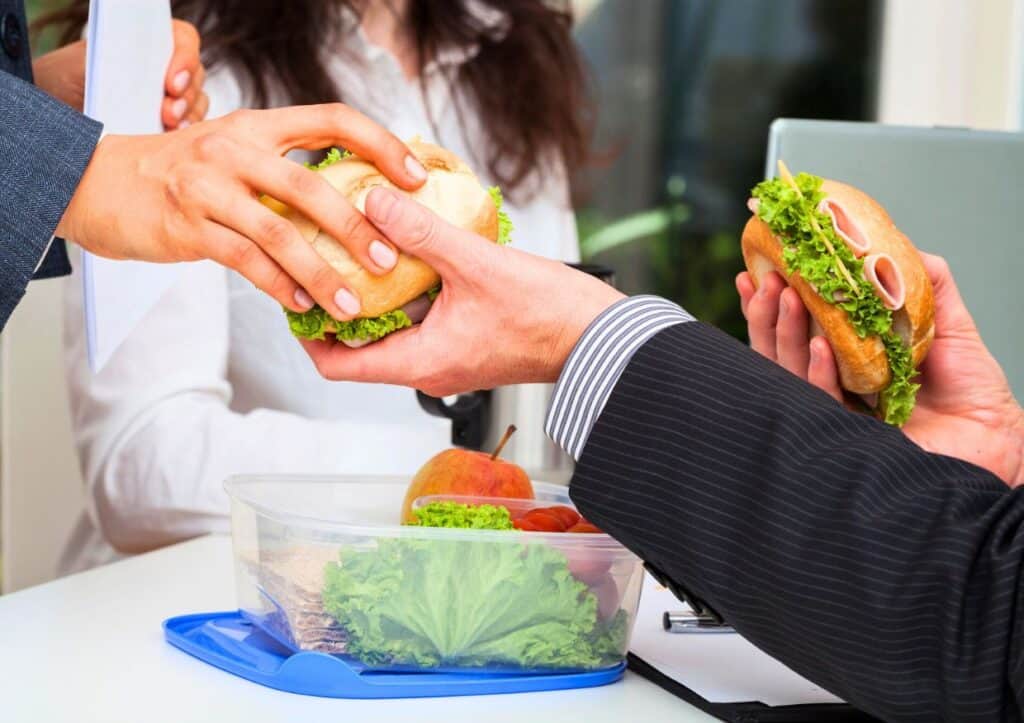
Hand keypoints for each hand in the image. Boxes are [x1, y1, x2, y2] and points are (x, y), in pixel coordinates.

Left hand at [32, 20, 207, 129]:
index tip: (171, 84)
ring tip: (169, 126)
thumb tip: (132, 74)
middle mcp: (165, 65)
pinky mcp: (170, 122)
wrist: (54, 102)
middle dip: (187, 96)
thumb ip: (111, 66)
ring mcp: (170, 95)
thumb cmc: (66, 77)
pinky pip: (189, 126)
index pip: (184, 40)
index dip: (185, 60)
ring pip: (197, 102)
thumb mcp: (82, 66)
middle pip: (196, 75)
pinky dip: (183, 134)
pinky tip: (170, 138)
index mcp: (148, 41)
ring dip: (188, 116)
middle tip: (169, 114)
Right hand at [57, 104, 428, 319]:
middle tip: (388, 259)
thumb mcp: (233, 150)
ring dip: (321, 274)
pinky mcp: (188, 227)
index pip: (331, 119)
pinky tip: (301, 306)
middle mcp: (234, 148)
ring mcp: (209, 188)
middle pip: (310, 186)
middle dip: (356, 227)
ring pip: (279, 234)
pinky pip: (245, 262)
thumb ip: (283, 168)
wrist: (99, 182)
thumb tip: (350, 203)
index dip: (381, 144)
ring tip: (351, 304)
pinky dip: (278, 286)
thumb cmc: (182, 173)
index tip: (418, 177)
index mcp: (257, 125)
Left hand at [300, 188, 624, 394]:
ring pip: (394, 328)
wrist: (599, 337)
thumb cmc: (547, 314)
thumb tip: (372, 201)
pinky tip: (413, 249)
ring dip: (377, 291)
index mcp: (420, 363)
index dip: (307, 332)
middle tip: (323, 256)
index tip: (293, 293)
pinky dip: (409, 289)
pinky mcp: (468, 339)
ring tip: (362, 244)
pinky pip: (423, 318)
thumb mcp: (476, 265)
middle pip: (361, 344)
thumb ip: (421, 232)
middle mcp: (428, 367)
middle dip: (339, 302)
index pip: (339, 364)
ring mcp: (449, 355)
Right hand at [737, 254, 1023, 485]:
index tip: (754, 271)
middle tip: (768, 279)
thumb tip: (894, 244)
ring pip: (791, 371)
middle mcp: (834, 383)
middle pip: (780, 349)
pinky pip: (821, 400)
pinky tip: (820, 345)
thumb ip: (926, 283)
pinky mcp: (848, 434)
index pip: (794, 329)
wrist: (994, 433)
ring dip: (785, 332)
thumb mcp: (947, 323)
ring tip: (786, 297)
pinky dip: (818, 371)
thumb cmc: (972, 388)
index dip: (769, 304)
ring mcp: (837, 409)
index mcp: (845, 357)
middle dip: (767, 314)